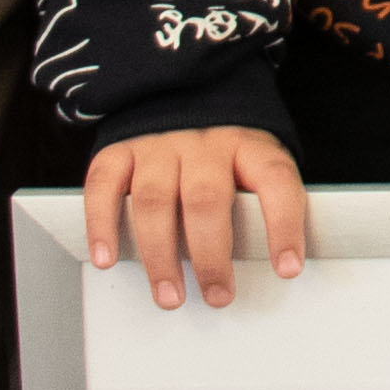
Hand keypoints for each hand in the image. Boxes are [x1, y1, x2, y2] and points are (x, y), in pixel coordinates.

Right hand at [87, 125, 312, 304]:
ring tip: (170, 295)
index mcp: (248, 146)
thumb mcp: (255, 165)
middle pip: (206, 199)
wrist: (180, 94)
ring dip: (160, 255)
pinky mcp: (120, 150)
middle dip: (211, 256)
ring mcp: (159, 145)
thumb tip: (275, 266)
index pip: (275, 180)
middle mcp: (204, 144)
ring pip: (155, 199)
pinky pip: (105, 185)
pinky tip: (108, 258)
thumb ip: (261, 205)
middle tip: (217, 295)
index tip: (287, 268)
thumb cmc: (224, 153)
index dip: (284, 225)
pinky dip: (103, 224)